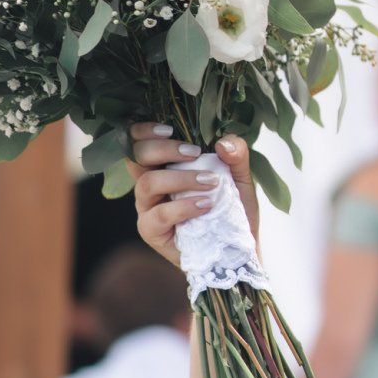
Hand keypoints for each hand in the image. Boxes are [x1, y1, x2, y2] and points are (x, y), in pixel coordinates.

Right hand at [128, 124, 259, 269]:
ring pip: (147, 183)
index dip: (144, 130)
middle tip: (194, 153)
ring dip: (180, 179)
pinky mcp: (151, 231)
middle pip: (136, 157)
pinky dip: (184, 207)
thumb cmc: (232, 210)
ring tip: (211, 183)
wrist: (237, 248)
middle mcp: (149, 184)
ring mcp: (147, 208)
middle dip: (163, 149)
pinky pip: (159, 215)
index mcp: (163, 166)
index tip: (170, 129)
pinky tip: (206, 205)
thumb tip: (223, 142)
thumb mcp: (240, 179)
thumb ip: (236, 156)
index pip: (139, 141)